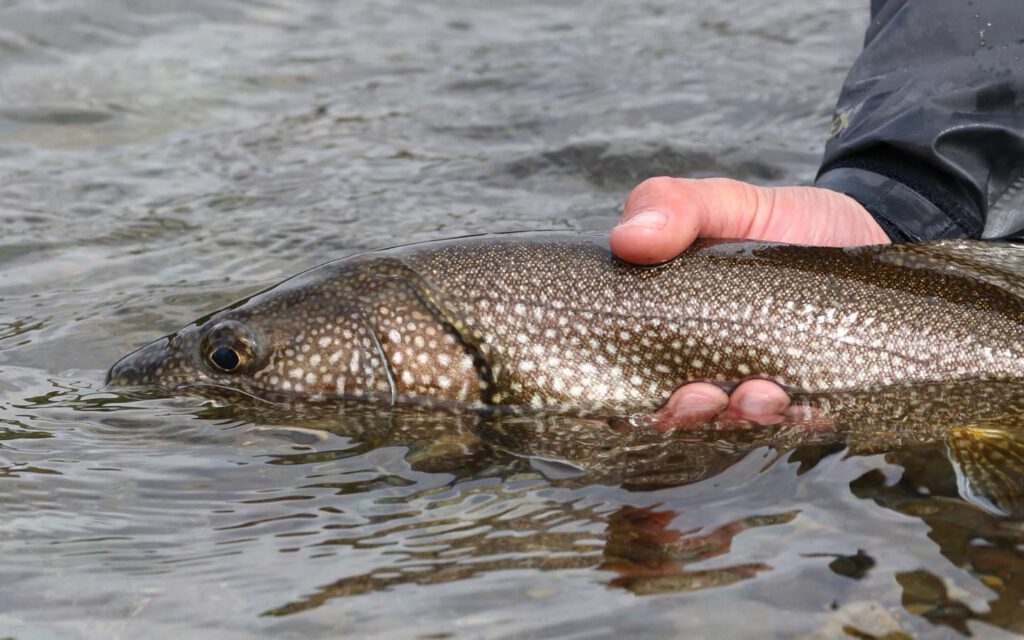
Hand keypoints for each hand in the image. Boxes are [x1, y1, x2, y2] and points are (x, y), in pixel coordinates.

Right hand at [612, 177, 889, 426]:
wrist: (875, 226)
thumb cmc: (789, 221)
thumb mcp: (729, 201)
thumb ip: (675, 206)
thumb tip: (626, 238)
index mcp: (672, 327)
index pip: (628, 376)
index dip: (618, 396)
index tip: (633, 389)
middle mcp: (708, 367)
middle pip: (675, 413)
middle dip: (682, 414)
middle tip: (698, 394)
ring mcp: (759, 387)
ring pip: (734, 425)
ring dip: (740, 419)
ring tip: (760, 395)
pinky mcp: (813, 398)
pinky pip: (797, 425)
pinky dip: (794, 420)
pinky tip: (803, 405)